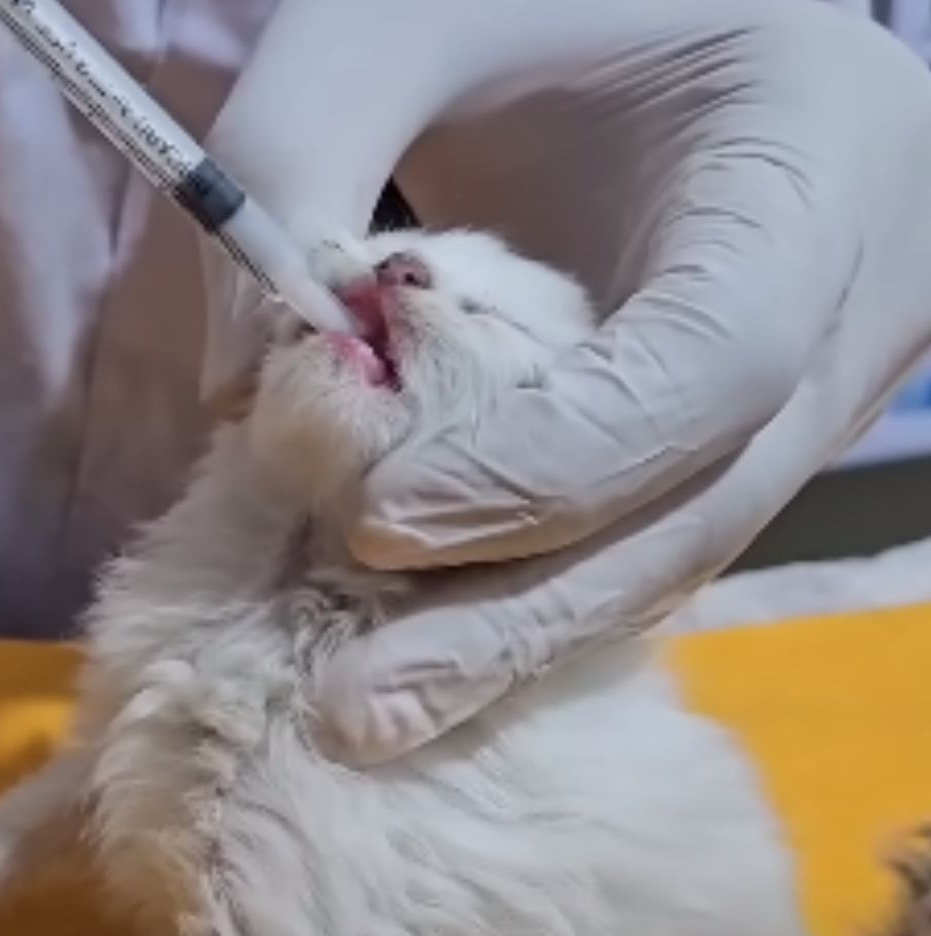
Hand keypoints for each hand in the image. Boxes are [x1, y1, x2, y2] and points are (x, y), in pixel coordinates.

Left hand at [205, 0, 930, 764]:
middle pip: (687, 519)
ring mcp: (791, 408)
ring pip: (658, 560)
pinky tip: (426, 659)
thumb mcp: (414, 9)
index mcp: (810, 177)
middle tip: (356, 712)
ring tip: (367, 719)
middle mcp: (835, 319)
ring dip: (509, 645)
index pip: (712, 364)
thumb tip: (245, 381)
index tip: (380, 521)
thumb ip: (304, 148)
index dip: (547, 466)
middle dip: (514, 622)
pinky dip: (524, 604)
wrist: (681, 34)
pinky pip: (632, 547)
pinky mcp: (724, 449)